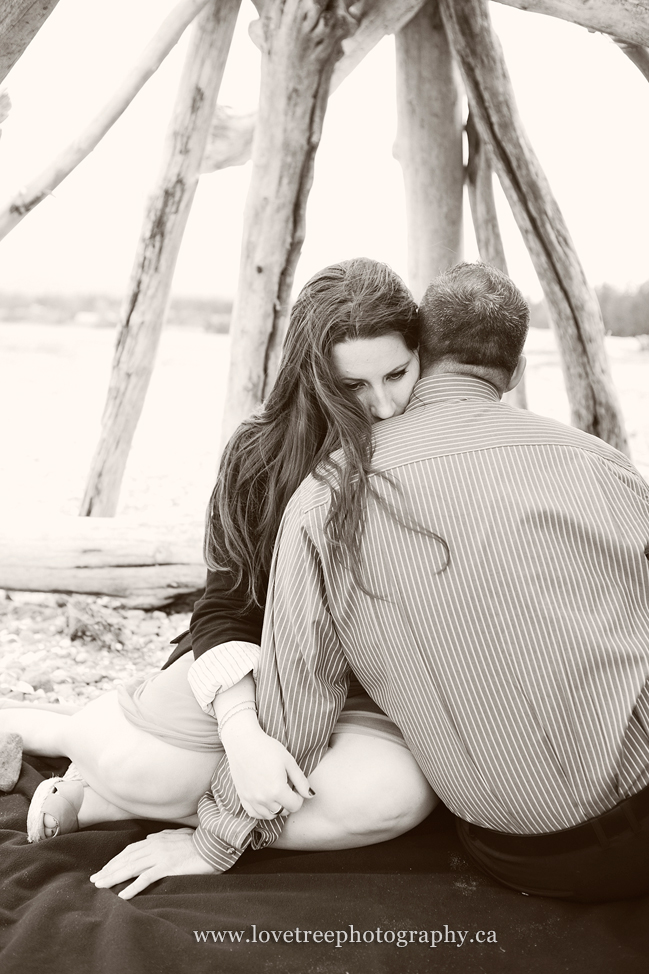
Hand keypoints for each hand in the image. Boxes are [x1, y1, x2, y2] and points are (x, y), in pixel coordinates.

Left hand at [89, 829, 214, 899]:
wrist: (213, 845)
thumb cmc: (197, 842)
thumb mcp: (178, 835)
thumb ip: (163, 836)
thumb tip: (150, 838)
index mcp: (156, 839)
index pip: (129, 850)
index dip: (115, 860)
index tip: (104, 869)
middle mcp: (154, 846)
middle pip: (126, 859)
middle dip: (108, 870)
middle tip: (95, 880)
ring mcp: (160, 856)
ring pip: (131, 868)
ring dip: (114, 877)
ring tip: (101, 886)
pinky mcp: (167, 867)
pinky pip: (145, 879)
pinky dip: (132, 887)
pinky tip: (122, 895)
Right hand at [222, 718, 312, 819]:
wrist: (242, 742)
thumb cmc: (267, 748)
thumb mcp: (289, 761)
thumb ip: (301, 781)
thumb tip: (310, 795)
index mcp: (277, 790)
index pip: (295, 806)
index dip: (299, 797)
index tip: (296, 787)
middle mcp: (263, 799)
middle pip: (283, 811)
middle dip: (288, 802)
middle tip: (286, 787)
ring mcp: (251, 799)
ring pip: (269, 815)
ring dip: (276, 808)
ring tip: (276, 793)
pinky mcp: (242, 797)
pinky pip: (254, 814)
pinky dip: (262, 811)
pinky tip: (265, 799)